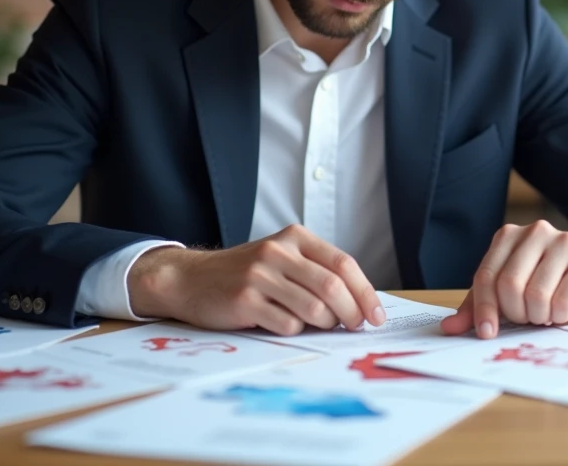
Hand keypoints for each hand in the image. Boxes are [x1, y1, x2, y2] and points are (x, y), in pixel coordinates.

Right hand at [127, 225, 385, 334]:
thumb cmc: (246, 273)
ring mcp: (260, 275)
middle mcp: (278, 251)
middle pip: (332, 287)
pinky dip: (295, 330)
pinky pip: (287, 324)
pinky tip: (285, 324)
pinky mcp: (244, 300)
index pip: (343, 263)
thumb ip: (316, 271)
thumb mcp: (282, 258)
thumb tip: (359, 303)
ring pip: (313, 308)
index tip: (376, 315)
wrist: (191, 278)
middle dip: (352, 313)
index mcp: (295, 237)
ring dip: (325, 324)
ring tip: (321, 326)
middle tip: (355, 327)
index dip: (365, 292)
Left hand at [441, 221, 567, 338]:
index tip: (487, 333)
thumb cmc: (547, 282)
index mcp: (509, 236)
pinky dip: (559, 315)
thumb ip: (479, 306)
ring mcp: (564, 242)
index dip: (484, 309)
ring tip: (545, 313)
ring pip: (536, 294)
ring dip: (538, 316)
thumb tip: (448, 328)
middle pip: (509, 285)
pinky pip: (562, 300)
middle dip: (516, 313)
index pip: (486, 276)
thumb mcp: (509, 291)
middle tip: (527, 317)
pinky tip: (562, 312)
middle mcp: (535, 232)